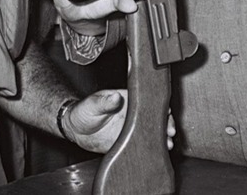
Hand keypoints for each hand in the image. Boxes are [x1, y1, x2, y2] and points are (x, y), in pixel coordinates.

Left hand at [62, 90, 176, 152]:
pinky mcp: (127, 140)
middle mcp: (132, 114)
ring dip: (161, 136)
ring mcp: (131, 127)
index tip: (166, 112)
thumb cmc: (84, 111)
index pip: (148, 100)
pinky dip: (152, 146)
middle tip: (170, 131)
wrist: (76, 130)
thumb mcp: (93, 104)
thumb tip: (115, 97)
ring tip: (167, 143)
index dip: (160, 106)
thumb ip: (104, 101)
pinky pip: (142, 143)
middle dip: (166, 123)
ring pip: (151, 130)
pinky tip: (158, 150)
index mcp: (127, 100)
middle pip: (154, 116)